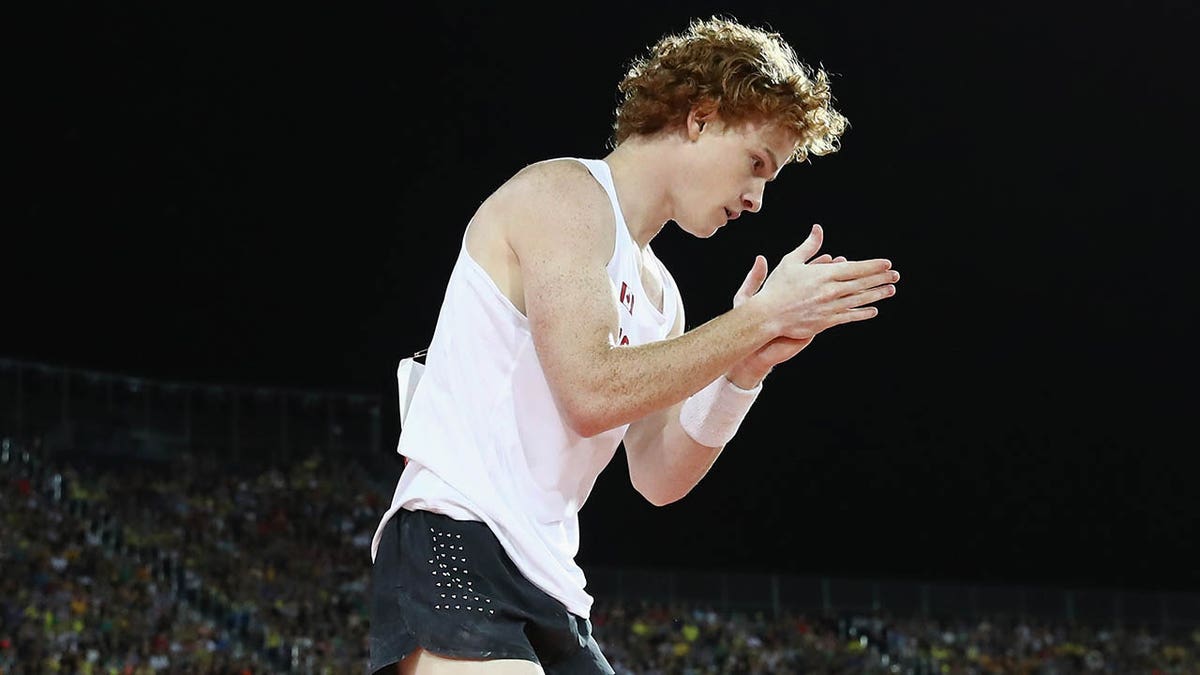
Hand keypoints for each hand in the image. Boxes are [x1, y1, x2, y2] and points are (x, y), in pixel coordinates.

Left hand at [727, 250, 848, 385]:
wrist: (756, 346)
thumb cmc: (752, 320)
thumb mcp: (748, 296)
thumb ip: (755, 277)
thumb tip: (760, 258)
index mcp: (788, 290)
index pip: (807, 273)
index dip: (818, 264)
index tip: (828, 257)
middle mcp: (802, 299)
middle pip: (822, 282)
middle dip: (836, 273)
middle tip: (846, 263)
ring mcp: (810, 312)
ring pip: (831, 297)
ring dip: (844, 289)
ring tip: (855, 280)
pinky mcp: (816, 326)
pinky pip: (834, 315)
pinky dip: (846, 309)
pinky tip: (857, 305)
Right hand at [752, 224, 897, 340]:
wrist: (768, 314)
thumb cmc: (777, 287)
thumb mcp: (791, 262)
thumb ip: (809, 246)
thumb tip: (818, 229)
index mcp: (824, 274)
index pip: (856, 268)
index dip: (873, 266)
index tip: (887, 264)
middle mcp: (831, 291)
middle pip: (862, 283)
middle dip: (881, 278)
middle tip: (895, 275)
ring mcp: (831, 307)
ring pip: (859, 299)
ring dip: (877, 294)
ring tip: (890, 290)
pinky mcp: (827, 322)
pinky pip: (850, 316)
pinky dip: (863, 313)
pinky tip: (873, 310)